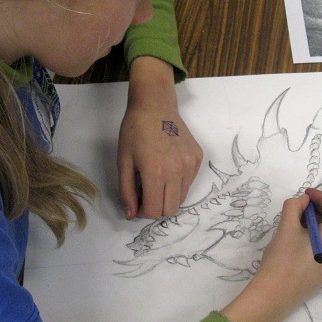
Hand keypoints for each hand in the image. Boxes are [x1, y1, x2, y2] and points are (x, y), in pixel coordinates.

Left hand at [117, 57, 202, 218]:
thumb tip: (131, 215)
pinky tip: (168, 166)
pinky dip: (178, 182)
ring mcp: (191, 164)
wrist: (155, 105)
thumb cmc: (134, 131)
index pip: (155, 211)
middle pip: (171, 209)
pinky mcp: (198, 158)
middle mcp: (177, 171)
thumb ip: (126, 191)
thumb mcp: (123, 161)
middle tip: (146, 193)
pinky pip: (189, 182)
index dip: (143, 212)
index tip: (137, 202)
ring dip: (168, 196)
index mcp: (155, 172)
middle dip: (157, 207)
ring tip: (157, 179)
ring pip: (182, 197)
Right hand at [221, 188, 321, 321]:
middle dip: (319, 209)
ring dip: (319, 221)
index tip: (305, 192)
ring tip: (298, 218)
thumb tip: (304, 201)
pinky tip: (302, 234)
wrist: (276, 296)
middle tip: (300, 204)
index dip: (320, 196)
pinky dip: (320, 234)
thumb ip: (295, 206)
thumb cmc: (282, 259)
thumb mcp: (286, 227)